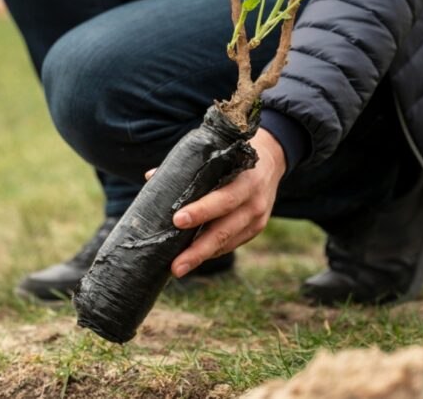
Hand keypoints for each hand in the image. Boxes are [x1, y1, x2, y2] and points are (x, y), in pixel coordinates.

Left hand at [145, 129, 285, 277]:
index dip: (201, 211)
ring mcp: (257, 218)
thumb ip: (188, 168)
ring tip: (177, 268)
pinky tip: (194, 257)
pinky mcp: (255, 229)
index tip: (177, 220)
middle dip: (198, 249)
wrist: (272, 159)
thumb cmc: (233, 156)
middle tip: (175, 265)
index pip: (223, 199)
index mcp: (245, 179)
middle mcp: (254, 201)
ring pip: (226, 242)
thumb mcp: (217, 154)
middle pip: (224, 230)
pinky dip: (211, 251)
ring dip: (201, 256)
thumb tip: (151, 177)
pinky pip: (231, 244)